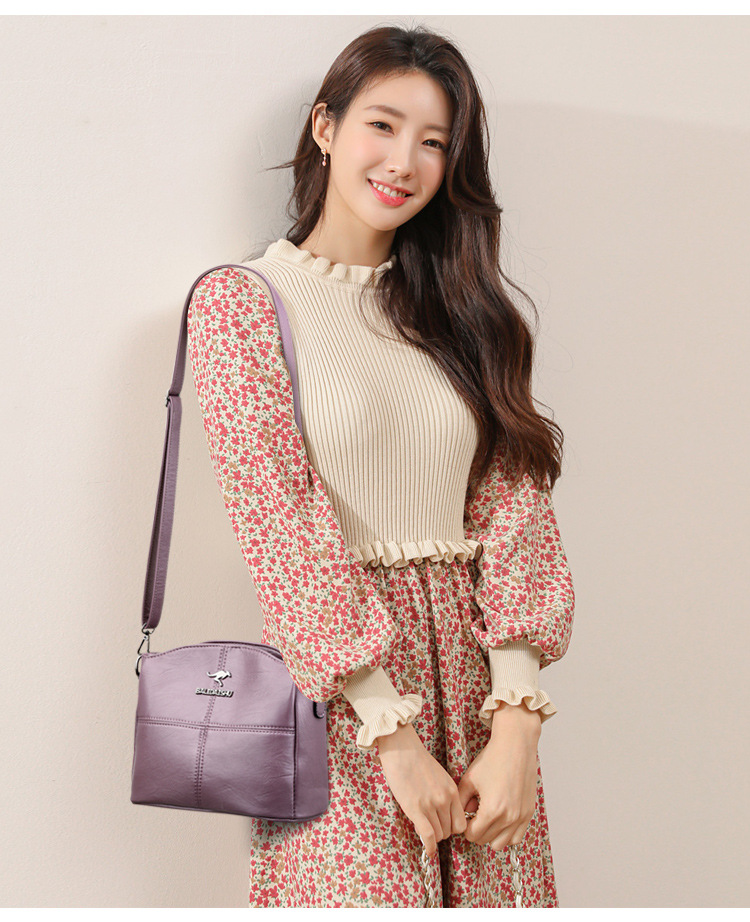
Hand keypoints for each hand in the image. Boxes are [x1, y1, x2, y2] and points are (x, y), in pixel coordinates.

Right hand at [376, 721, 467, 857]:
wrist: (402, 750)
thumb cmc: (417, 761)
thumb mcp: (440, 777)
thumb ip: (445, 795)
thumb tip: (442, 816)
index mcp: (453, 791)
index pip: (461, 823)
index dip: (452, 828)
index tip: (444, 826)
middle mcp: (445, 800)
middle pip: (449, 831)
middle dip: (440, 832)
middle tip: (430, 826)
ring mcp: (431, 805)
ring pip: (438, 835)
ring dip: (431, 836)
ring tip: (422, 827)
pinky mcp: (416, 809)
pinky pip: (428, 836)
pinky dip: (429, 847)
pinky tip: (428, 850)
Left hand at [457, 702, 541, 850]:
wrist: (516, 746)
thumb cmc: (492, 760)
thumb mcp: (469, 779)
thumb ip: (460, 802)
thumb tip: (461, 817)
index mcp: (491, 810)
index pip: (472, 835)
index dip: (465, 827)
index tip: (466, 816)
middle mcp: (509, 817)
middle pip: (485, 841)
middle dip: (477, 830)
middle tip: (475, 814)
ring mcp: (521, 816)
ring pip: (501, 844)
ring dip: (491, 835)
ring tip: (488, 818)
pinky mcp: (529, 813)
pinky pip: (516, 837)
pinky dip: (507, 833)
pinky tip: (500, 818)